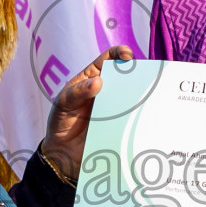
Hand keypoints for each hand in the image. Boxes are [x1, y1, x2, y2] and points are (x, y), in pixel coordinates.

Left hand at [41, 45, 134, 180]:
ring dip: (139, 96)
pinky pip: (131, 118)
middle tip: (141, 77)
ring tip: (144, 98)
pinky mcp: (120, 124)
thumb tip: (98, 82)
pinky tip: (143, 118)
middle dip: (135, 73)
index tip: (127, 56)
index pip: (109, 58)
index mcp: (92, 77)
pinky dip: (138, 117)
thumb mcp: (64, 103)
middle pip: (125, 76)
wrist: (62, 153)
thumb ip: (78, 92)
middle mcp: (107, 90)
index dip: (119, 53)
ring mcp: (115, 107)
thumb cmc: (60, 121)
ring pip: (132, 97)